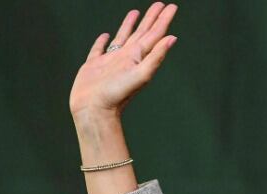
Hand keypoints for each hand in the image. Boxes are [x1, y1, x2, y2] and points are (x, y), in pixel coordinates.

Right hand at [69, 3, 178, 119]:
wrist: (94, 110)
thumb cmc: (116, 95)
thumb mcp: (140, 74)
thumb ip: (156, 57)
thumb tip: (172, 39)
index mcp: (138, 57)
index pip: (154, 34)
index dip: (163, 20)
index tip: (171, 6)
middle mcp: (127, 58)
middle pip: (142, 33)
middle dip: (152, 18)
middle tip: (160, 4)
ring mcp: (111, 61)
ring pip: (123, 37)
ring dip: (130, 25)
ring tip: (136, 12)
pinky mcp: (94, 66)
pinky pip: (100, 49)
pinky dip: (103, 41)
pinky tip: (105, 35)